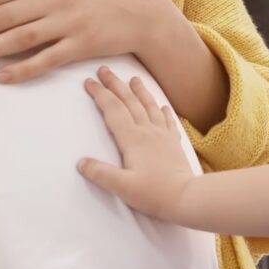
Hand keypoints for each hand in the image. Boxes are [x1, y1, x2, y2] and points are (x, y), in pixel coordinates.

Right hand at [75, 67, 197, 224]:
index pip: (112, 110)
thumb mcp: (122, 187)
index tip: (89, 82)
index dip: (100, 94)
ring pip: (149, 106)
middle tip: (105, 70)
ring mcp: (163, 136)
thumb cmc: (155, 194)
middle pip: (129, 102)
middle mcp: (148, 132)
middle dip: (115, 84)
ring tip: (134, 78)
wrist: (187, 198)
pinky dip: (164, 111)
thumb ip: (100, 174)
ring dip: (139, 91)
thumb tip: (81, 162)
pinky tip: (163, 106)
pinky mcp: (174, 144)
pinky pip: (168, 122)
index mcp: (132, 139)